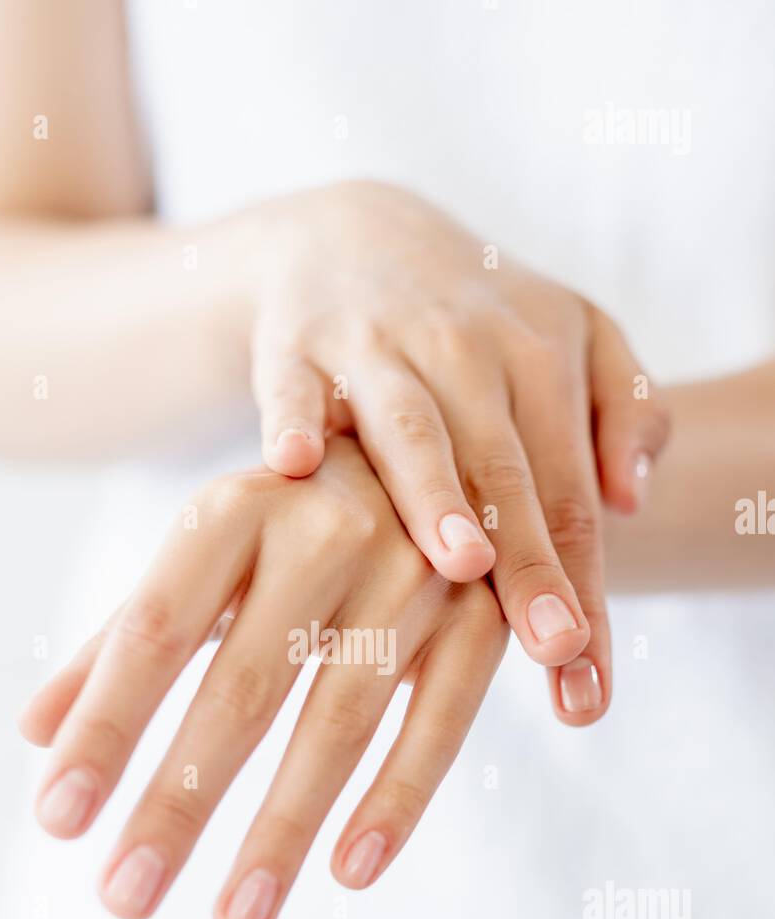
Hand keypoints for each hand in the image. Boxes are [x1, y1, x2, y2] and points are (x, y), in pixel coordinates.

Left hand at [19, 438, 508, 918]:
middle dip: (180, 801)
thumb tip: (35, 731)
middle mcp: (324, 530)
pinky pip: (440, 723)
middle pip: (241, 687)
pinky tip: (348, 874)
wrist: (438, 451)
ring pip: (341, 719)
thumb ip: (122, 639)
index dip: (105, 727)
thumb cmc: (287, 525)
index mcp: (234, 508)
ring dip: (284, 828)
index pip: (152, 631)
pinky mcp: (481, 620)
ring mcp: (413, 573)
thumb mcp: (203, 561)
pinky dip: (398, 801)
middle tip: (125, 899)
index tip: (56, 823)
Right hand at [253, 179, 669, 715]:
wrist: (354, 237)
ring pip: (413, 428)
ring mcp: (379, 346)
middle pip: (506, 475)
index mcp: (543, 358)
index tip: (589, 676)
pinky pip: (293, 385)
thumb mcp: (571, 335)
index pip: (572, 496)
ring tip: (462, 562)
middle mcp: (468, 349)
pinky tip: (292, 463)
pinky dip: (292, 417)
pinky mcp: (296, 344)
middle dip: (530, 567)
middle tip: (553, 647)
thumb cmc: (476, 322)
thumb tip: (631, 501)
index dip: (585, 587)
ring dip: (435, 492)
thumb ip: (622, 407)